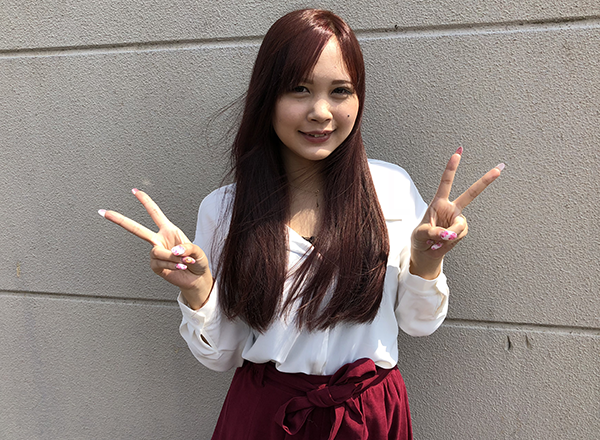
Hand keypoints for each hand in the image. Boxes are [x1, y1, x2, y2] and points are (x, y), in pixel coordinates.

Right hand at [99, 189, 212, 308]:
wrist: (197, 279)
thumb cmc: (197, 262)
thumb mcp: (197, 251)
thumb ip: (187, 248)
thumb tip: (173, 250)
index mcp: (169, 230)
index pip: (155, 213)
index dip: (145, 201)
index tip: (134, 191)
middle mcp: (160, 239)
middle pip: (137, 229)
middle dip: (121, 220)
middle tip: (104, 212)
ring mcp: (156, 253)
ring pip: (158, 252)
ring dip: (173, 258)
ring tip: (185, 262)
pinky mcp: (155, 266)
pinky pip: (160, 263)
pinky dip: (172, 265)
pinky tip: (180, 267)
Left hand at [410, 147, 503, 278]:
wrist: (425, 253)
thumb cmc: (420, 239)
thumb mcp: (420, 234)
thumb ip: (433, 232)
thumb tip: (448, 233)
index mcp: (438, 203)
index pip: (446, 182)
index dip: (452, 167)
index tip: (458, 153)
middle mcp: (451, 208)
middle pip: (471, 194)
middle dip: (485, 181)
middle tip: (499, 169)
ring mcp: (457, 219)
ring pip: (460, 225)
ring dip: (449, 234)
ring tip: (437, 240)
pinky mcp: (461, 231)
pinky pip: (460, 234)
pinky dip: (451, 240)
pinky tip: (442, 243)